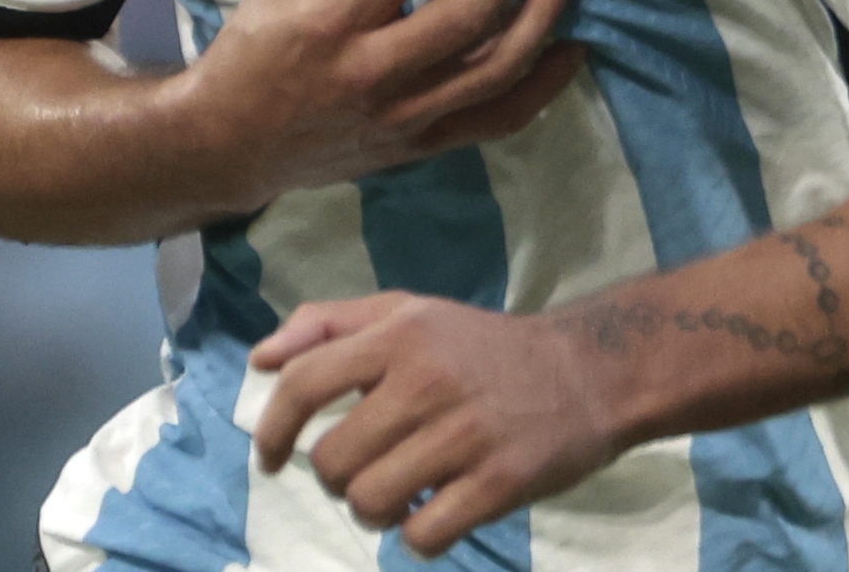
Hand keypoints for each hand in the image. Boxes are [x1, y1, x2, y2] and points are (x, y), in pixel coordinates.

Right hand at [182, 0, 585, 209]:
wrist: (233, 144)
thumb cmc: (256, 48)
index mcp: (329, 22)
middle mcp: (372, 74)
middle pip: (463, 17)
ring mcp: (404, 118)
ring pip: (493, 71)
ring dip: (540, 20)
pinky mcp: (422, 146)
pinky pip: (497, 119)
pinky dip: (542, 85)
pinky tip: (569, 49)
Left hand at [250, 293, 625, 553]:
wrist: (588, 371)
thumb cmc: (480, 346)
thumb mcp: (407, 313)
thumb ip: (328, 326)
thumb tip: (260, 360)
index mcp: (399, 334)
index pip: (305, 383)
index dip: (274, 428)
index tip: (272, 457)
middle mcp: (428, 380)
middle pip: (333, 460)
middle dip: (337, 477)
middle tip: (365, 469)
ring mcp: (465, 434)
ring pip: (371, 501)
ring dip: (374, 510)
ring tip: (399, 492)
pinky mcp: (499, 482)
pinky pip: (422, 535)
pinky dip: (417, 535)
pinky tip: (434, 512)